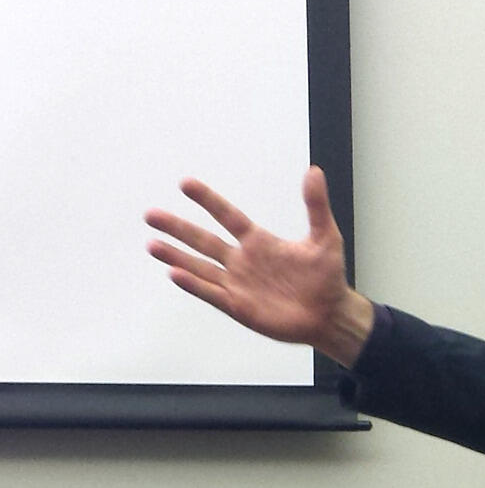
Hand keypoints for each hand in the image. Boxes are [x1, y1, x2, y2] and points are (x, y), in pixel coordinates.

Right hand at [145, 166, 372, 366]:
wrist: (330, 315)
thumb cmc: (327, 278)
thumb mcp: (325, 238)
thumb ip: (316, 206)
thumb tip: (314, 172)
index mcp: (259, 241)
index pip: (228, 216)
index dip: (208, 201)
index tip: (186, 184)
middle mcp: (242, 260)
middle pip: (203, 240)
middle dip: (177, 228)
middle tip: (151, 215)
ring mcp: (238, 283)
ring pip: (200, 267)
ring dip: (176, 256)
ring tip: (152, 244)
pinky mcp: (238, 306)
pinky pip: (211, 293)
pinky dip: (194, 284)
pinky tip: (174, 273)